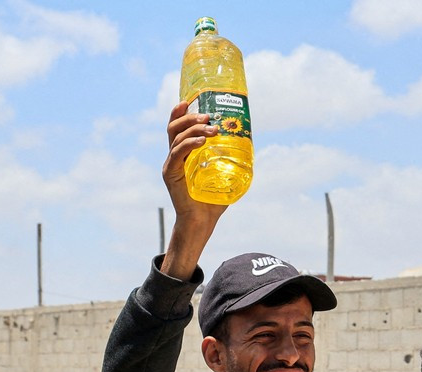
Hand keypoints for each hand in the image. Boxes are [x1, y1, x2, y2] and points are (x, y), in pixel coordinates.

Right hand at [160, 101, 227, 278]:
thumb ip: (231, 159)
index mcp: (182, 154)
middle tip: (208, 117)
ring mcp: (171, 165)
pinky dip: (188, 145)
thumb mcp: (224, 175)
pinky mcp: (171, 175)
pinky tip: (200, 143)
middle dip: (190, 118)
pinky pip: (177, 154)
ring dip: (194, 130)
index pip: (176, 128)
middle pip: (174, 128)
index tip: (189, 100)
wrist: (202, 222)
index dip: (180, 112)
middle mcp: (173, 157)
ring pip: (176, 138)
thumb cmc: (212, 201)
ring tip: (212, 130)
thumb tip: (250, 144)